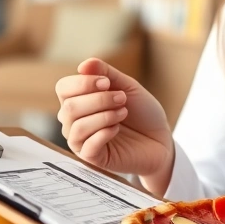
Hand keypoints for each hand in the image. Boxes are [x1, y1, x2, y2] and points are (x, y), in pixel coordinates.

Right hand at [55, 58, 173, 190]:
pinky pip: (87, 146)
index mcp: (79, 101)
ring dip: (104, 116)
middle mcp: (75, 121)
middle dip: (98, 99)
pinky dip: (104, 133)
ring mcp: (82, 141)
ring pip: (76, 127)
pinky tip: (117, 129)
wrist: (161, 139)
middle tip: (121, 98)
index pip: (63, 88)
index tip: (107, 83)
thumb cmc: (143, 113)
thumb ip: (106, 73)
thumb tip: (84, 64)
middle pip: (69, 107)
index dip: (83, 83)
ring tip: (123, 113)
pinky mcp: (94, 159)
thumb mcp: (127, 86)